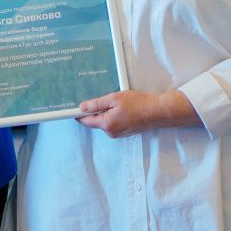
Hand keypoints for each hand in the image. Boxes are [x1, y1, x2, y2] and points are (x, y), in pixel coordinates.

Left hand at [77, 89, 199, 137]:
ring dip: (104, 112)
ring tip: (113, 100)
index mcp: (106, 124)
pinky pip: (112, 123)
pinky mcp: (124, 132)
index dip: (78, 113)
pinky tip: (120, 107)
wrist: (157, 111)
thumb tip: (81, 108)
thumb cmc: (138, 103)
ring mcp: (118, 133)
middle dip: (94, 110)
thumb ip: (96, 104)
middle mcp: (111, 132)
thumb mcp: (114, 98)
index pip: (86, 121)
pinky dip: (112, 115)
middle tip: (97, 97)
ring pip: (104, 121)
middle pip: (95, 121)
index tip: (73, 106)